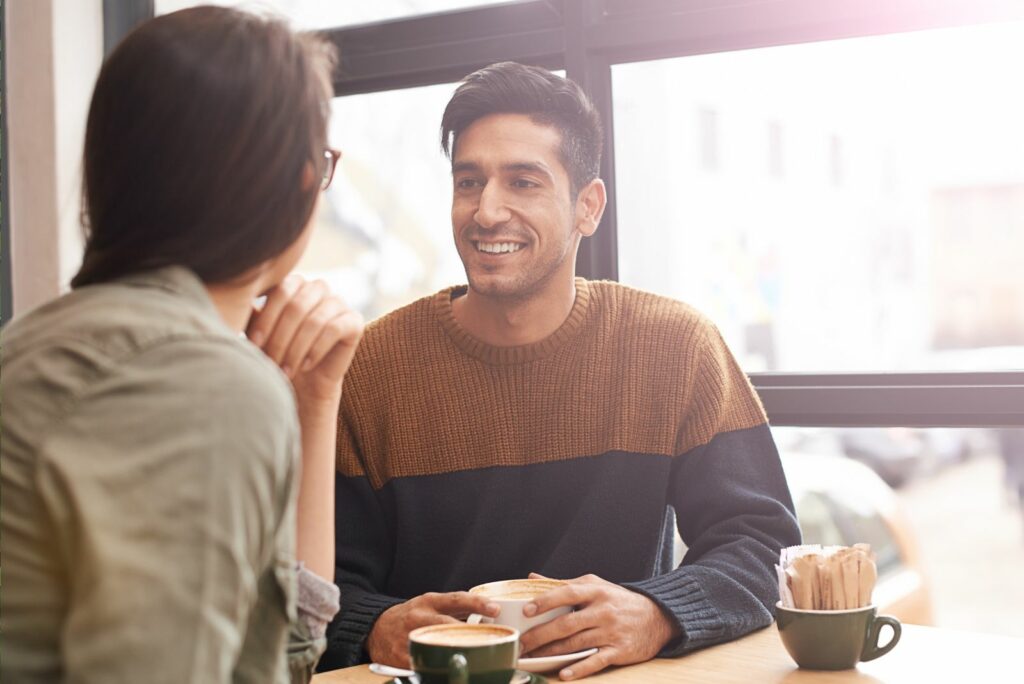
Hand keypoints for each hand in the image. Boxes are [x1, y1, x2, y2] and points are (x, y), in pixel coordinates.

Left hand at [246, 274, 363, 406]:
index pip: (280, 291)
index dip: (267, 318)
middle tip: (270, 363)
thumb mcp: (259, 334)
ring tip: (286, 370)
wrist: (303, 382)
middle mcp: (318, 288)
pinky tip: (306, 365)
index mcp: (294, 283)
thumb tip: (228, 300)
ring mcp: (338, 302)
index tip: (252, 344)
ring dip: (297, 349)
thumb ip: (250, 315)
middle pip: (297, 305)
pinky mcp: (354, 321)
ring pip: (315, 320)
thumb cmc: (276, 354)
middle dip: (280, 338)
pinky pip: (335, 329)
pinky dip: (316, 349)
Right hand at [367, 592, 500, 667]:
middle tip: (489, 640)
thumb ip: (457, 609)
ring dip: (455, 654)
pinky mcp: (401, 658)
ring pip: (435, 647)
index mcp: (429, 602)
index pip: (456, 599)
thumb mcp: (431, 604)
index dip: (477, 603)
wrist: (377, 627)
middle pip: (447, 624)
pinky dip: (437, 670)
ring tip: (473, 661)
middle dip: (469, 633)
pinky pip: (422, 664)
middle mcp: (419, 617)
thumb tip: (489, 615)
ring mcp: (409, 637)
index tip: (495, 609)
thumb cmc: (412, 615)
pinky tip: (451, 673)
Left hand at [518, 573, 680, 680]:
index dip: (545, 601)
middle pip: (567, 623)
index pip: (566, 593)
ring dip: (551, 652)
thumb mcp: (595, 586)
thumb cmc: (619, 600)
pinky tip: (563, 673)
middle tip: (521, 642)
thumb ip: (564, 584)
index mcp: (595, 591)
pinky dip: (579, 668)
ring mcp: (611, 631)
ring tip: (532, 657)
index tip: (526, 610)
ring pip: (576, 643)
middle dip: (540, 634)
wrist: (657, 617)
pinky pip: (595, 661)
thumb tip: (532, 577)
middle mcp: (603, 611)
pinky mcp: (619, 651)